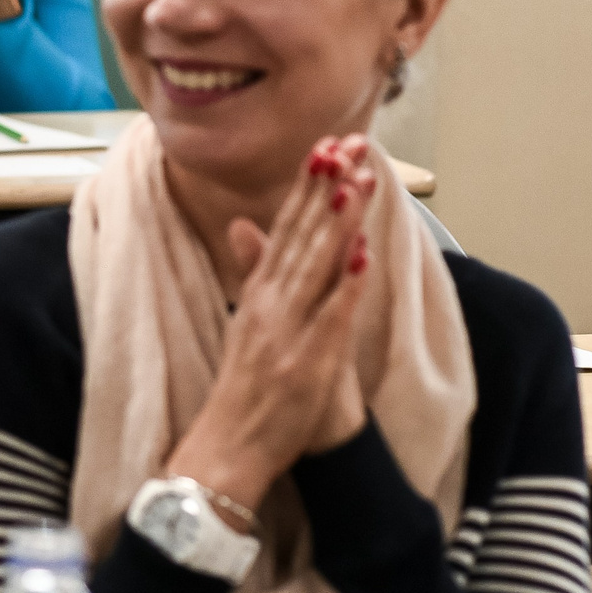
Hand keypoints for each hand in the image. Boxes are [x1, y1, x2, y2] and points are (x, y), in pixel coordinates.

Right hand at [163, 136, 379, 517]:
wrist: (228, 447)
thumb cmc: (244, 388)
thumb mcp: (245, 319)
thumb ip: (251, 270)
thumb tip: (245, 224)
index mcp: (259, 294)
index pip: (285, 227)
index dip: (307, 186)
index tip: (327, 146)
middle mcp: (270, 304)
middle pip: (301, 236)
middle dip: (326, 189)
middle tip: (346, 144)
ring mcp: (287, 331)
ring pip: (316, 266)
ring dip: (337, 223)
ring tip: (355, 181)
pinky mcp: (306, 361)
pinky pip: (330, 316)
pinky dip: (346, 285)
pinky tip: (363, 254)